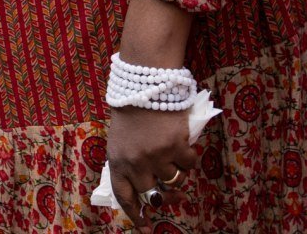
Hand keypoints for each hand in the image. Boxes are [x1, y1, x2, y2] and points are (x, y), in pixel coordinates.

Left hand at [107, 108, 198, 232]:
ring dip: (177, 173)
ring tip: (173, 156)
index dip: (136, 215)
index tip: (145, 227)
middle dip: (166, 198)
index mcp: (117, 162)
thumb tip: (148, 193)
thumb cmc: (130, 116)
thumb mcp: (119, 142)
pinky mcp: (177, 146)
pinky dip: (189, 158)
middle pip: (155, 195)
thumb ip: (129, 166)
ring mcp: (157, 156)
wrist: (143, 86)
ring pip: (175, 180)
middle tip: (174, 196)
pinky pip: (190, 165)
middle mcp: (136, 163)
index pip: (125, 197)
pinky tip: (183, 145)